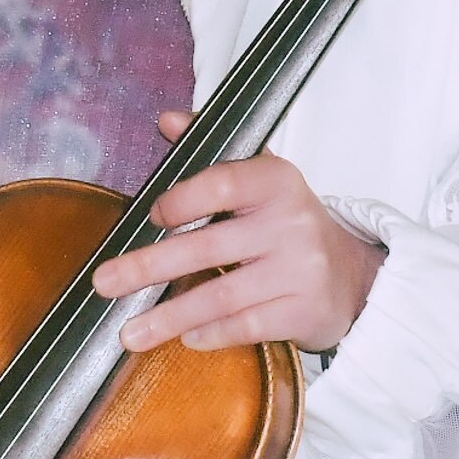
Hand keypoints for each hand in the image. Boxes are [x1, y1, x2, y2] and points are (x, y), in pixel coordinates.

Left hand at [86, 136, 383, 353]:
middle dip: (148, 267)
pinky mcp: (304, 312)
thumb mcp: (262, 181)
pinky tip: (187, 339)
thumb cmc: (290, 225)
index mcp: (277, 181)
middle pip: (208, 246)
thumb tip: (168, 120)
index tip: (150, 217)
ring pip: (221, 296)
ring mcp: (299, 271)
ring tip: (130, 332)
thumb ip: (213, 153)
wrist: (353, 278)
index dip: (181, 199)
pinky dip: (212, 334)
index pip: (223, 184)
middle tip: (104, 282)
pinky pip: (247, 326)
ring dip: (169, 316)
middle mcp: (291, 222)